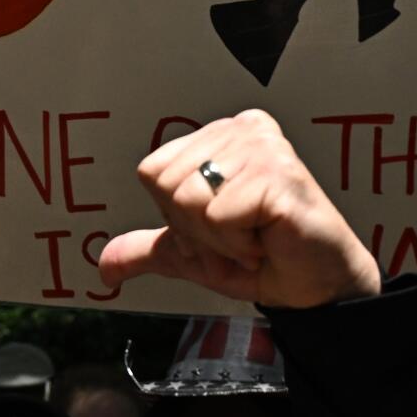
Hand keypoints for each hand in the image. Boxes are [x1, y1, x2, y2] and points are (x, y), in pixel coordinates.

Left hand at [98, 110, 380, 308]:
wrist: (314, 287)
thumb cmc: (263, 258)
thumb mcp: (192, 254)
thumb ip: (146, 250)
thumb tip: (103, 268)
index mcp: (218, 136)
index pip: (153, 172)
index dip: (175, 216)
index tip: (217, 228)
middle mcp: (241, 129)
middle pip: (166, 185)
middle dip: (195, 230)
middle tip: (237, 236)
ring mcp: (262, 147)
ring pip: (190, 201)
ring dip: (218, 239)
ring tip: (253, 237)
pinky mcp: (278, 173)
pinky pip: (220, 215)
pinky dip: (238, 243)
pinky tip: (267, 239)